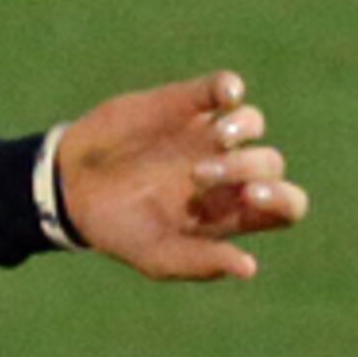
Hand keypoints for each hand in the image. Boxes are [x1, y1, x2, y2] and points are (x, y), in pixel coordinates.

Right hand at [58, 71, 308, 281]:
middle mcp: (228, 173)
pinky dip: (228, 88)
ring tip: (212, 139)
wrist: (71, 188)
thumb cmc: (116, 229)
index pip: (286, 206)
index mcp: (228, 213)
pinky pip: (224, 88)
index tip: (251, 195)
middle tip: (198, 176)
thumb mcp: (154, 256)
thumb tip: (249, 268)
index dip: (283, 199)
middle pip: (270, 163)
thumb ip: (200, 262)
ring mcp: (209, 135)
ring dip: (241, 129)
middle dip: (245, 168)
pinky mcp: (187, 104)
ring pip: (254, 123)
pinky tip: (222, 98)